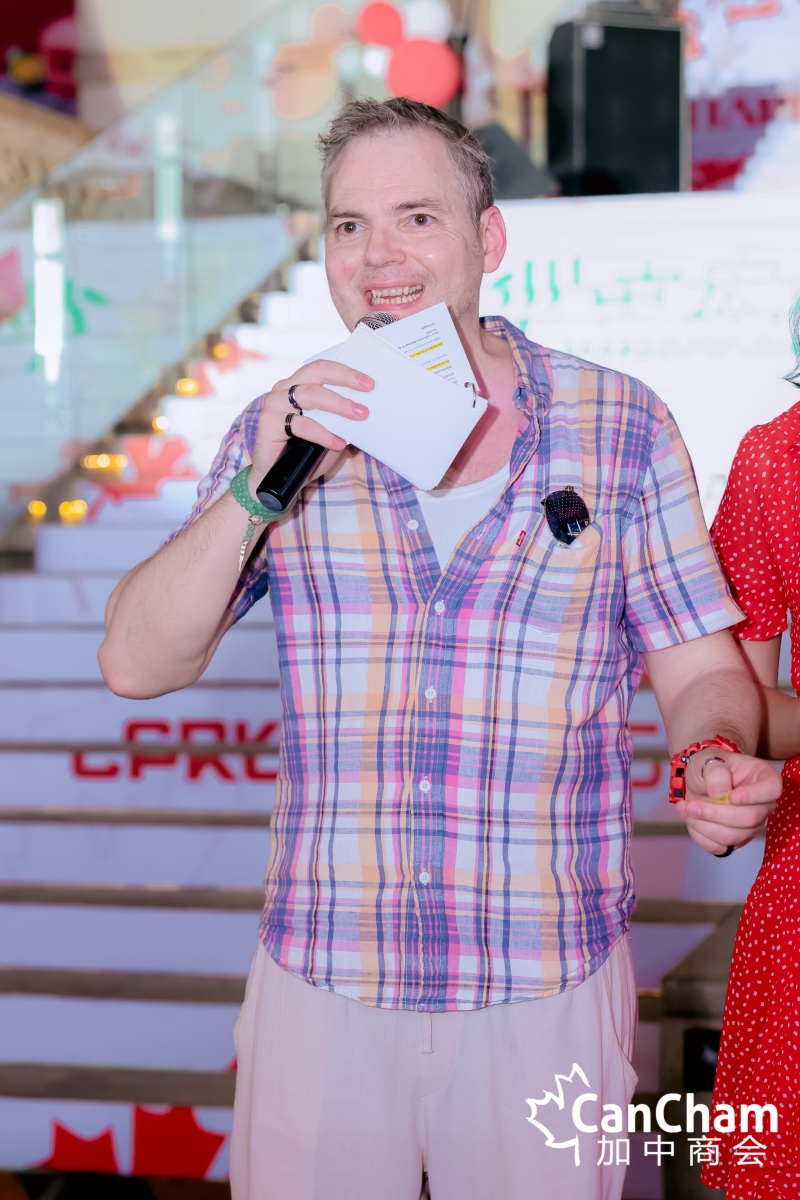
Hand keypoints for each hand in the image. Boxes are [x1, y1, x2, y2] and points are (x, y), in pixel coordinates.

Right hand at [249, 360, 372, 493]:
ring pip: (310, 395)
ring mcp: (275, 403)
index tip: (369, 381)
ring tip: (359, 414)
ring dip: (338, 404)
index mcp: (298, 385)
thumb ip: (341, 421)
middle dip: (345, 378)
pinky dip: (322, 434)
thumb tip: (364, 411)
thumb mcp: (328, 433)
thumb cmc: (302, 453)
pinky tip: (337, 443)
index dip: (346, 371)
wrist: (275, 479)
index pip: (323, 369)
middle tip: (368, 388)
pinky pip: (301, 424)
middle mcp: (285, 389)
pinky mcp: (269, 422)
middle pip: (317, 373)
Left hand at [673, 751, 781, 854]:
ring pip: (732, 836)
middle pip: (749, 818)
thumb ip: (716, 773)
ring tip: (686, 808)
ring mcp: (752, 826)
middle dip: (715, 813)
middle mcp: (764, 805)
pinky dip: (699, 835)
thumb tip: (720, 794)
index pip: (772, 790)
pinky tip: (690, 819)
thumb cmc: (710, 766)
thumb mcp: (709, 759)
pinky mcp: (735, 841)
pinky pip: (718, 847)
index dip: (754, 796)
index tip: (732, 796)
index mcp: (764, 778)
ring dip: (703, 825)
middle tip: (691, 805)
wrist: (700, 781)